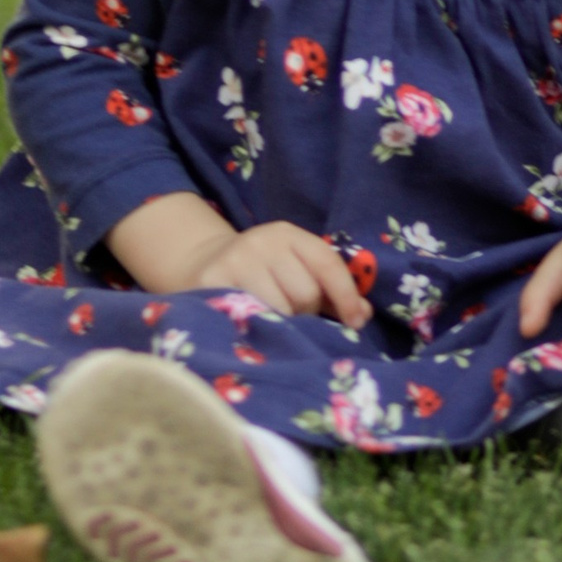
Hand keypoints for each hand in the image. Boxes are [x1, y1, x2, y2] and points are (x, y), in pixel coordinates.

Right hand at [182, 217, 371, 327]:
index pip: (327, 262)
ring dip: (282, 325)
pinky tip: (254, 327)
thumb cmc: (259, 274)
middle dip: (307, 313)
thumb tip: (362, 315)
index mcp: (288, 234)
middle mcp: (263, 241)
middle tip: (292, 316)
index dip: (346, 295)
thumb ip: (329, 291)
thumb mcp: (292, 269)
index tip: (355, 322)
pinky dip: (258, 328)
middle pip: (306, 292)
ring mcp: (236, 260)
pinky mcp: (213, 282)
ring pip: (280, 309)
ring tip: (270, 320)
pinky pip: (250, 316)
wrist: (199, 264)